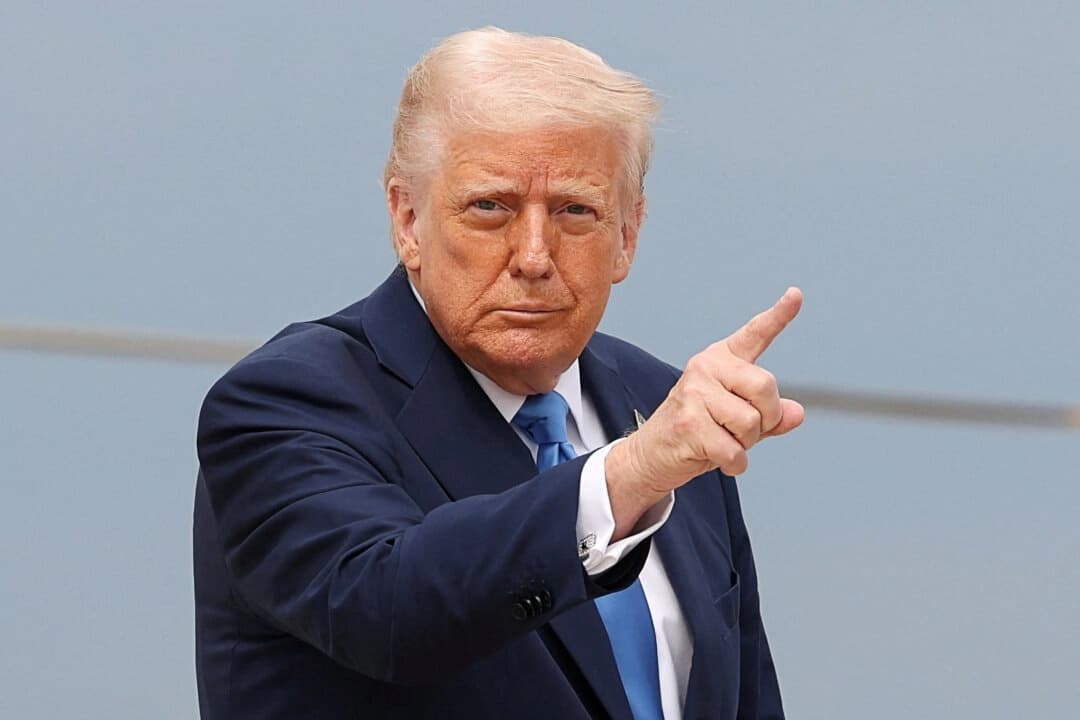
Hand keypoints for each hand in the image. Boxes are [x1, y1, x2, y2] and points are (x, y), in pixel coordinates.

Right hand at [605, 288, 803, 535]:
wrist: (651, 454)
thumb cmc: (696, 433)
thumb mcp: (737, 420)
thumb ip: (769, 414)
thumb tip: (796, 413)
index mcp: (720, 360)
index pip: (755, 334)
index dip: (779, 315)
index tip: (796, 294)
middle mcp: (706, 368)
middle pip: (765, 387)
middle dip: (766, 418)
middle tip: (744, 431)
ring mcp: (694, 393)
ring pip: (751, 422)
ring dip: (746, 444)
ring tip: (722, 442)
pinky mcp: (689, 423)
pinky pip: (734, 450)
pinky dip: (735, 463)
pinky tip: (719, 460)